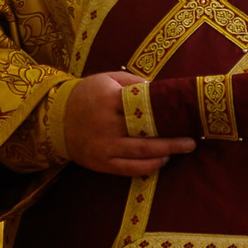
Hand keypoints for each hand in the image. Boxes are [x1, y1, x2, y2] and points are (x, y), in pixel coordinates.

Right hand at [61, 71, 196, 176]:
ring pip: (141, 154)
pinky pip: (129, 169)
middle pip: (147, 134)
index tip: (183, 114)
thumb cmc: (86, 95)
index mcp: (108, 99)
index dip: (165, 112)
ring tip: (180, 149)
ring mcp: (103, 146)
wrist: (55, 117)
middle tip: (191, 141)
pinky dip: (148, 167)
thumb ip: (133, 83)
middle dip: (172, 139)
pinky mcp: (100, 162)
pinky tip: (161, 161)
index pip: (143, 107)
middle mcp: (106, 124)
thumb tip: (161, 90)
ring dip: (164, 153)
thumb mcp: (106, 79)